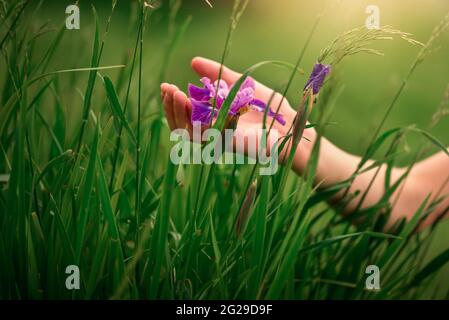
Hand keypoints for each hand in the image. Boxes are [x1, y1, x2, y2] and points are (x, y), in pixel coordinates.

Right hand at [161, 56, 313, 159]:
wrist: (291, 125)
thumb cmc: (270, 107)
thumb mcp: (240, 83)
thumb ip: (218, 73)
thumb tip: (194, 61)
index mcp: (215, 119)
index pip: (187, 115)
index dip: (174, 102)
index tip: (167, 85)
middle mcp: (214, 132)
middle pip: (182, 125)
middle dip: (171, 107)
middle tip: (166, 88)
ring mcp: (219, 139)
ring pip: (187, 133)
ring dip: (177, 113)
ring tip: (173, 93)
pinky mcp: (226, 144)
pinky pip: (203, 136)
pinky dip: (192, 120)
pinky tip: (188, 103)